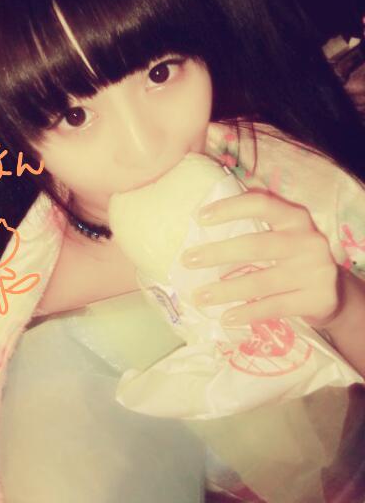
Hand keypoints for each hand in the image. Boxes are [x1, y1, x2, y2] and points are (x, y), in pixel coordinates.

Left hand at [180, 189, 340, 327]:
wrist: (333, 294)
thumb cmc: (291, 259)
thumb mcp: (281, 237)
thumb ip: (253, 231)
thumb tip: (199, 236)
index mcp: (295, 217)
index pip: (261, 203)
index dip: (230, 208)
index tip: (200, 217)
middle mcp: (308, 240)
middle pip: (255, 245)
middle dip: (217, 253)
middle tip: (187, 260)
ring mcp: (316, 270)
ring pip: (261, 281)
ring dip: (225, 290)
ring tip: (198, 297)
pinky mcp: (318, 298)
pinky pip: (274, 306)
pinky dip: (247, 313)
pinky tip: (225, 317)